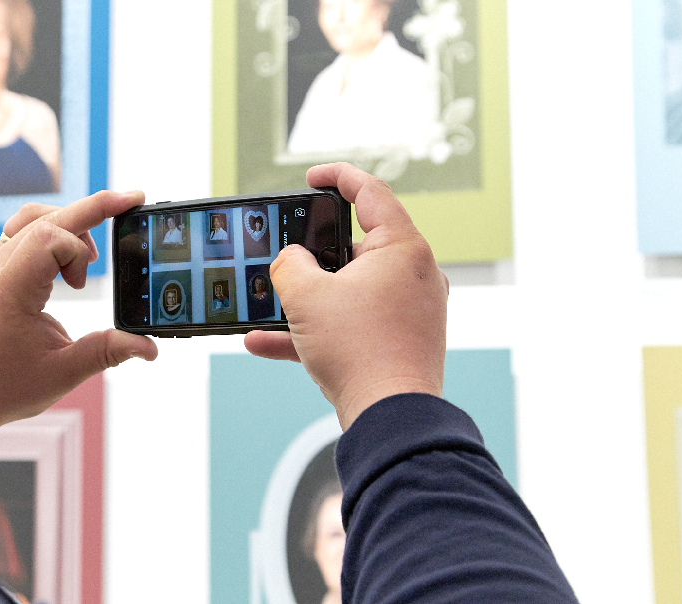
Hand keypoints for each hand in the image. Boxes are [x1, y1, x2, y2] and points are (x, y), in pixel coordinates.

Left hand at [0, 191, 158, 436]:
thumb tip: (148, 347)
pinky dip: (52, 235)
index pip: (50, 236)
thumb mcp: (61, 374)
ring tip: (89, 260)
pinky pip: (22, 232)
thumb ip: (106, 352)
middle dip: (93, 208)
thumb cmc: (3, 386)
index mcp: (10, 290)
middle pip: (46, 217)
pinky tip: (67, 263)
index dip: (81, 249)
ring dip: (68, 225)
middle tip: (130, 201)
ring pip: (32, 218)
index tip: (87, 282)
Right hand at [244, 163, 447, 429]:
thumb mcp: (306, 296)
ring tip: (269, 306)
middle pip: (356, 247)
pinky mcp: (400, 342)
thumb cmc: (359, 351)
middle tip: (285, 256)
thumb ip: (289, 265)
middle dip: (312, 255)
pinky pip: (352, 324)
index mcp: (402, 249)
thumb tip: (291, 262)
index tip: (312, 178)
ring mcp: (410, 310)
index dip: (337, 177)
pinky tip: (266, 342)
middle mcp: (415, 275)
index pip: (371, 192)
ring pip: (349, 291)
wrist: (389, 418)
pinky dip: (315, 330)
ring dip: (306, 299)